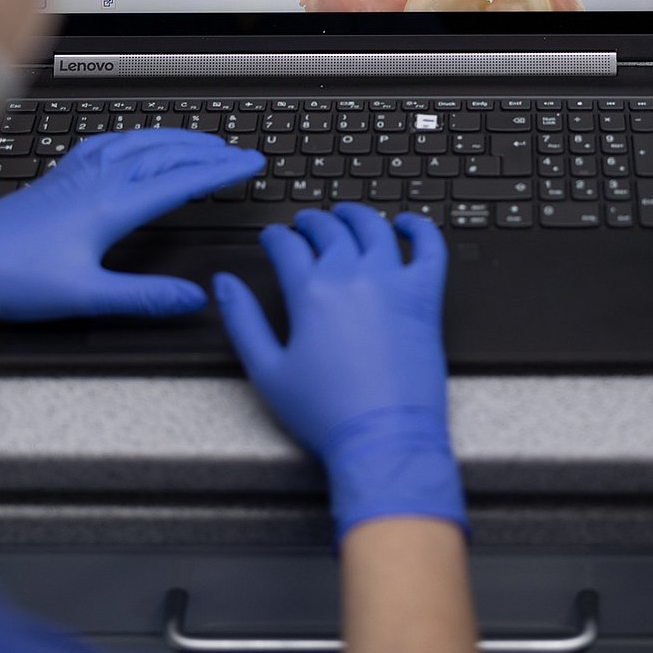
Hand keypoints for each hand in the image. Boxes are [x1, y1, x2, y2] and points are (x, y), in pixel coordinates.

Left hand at [0, 129, 264, 322]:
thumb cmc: (15, 279)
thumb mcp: (85, 296)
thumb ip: (143, 298)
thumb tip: (192, 299)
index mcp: (110, 205)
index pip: (180, 180)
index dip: (220, 171)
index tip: (250, 162)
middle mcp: (96, 180)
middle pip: (163, 153)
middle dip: (205, 150)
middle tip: (236, 151)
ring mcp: (74, 174)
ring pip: (136, 143)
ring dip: (173, 139)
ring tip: (197, 141)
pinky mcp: (57, 177)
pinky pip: (106, 144)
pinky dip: (133, 138)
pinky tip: (133, 142)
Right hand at [213, 203, 463, 539]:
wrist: (382, 438)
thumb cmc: (327, 413)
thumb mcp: (266, 370)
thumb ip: (242, 320)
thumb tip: (224, 284)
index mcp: (310, 293)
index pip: (287, 246)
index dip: (276, 237)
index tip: (272, 238)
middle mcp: (352, 278)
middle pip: (329, 231)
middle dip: (311, 222)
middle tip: (305, 224)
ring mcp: (392, 283)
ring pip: (374, 228)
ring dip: (356, 215)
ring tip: (346, 214)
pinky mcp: (424, 297)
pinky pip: (429, 247)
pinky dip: (420, 228)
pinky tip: (408, 223)